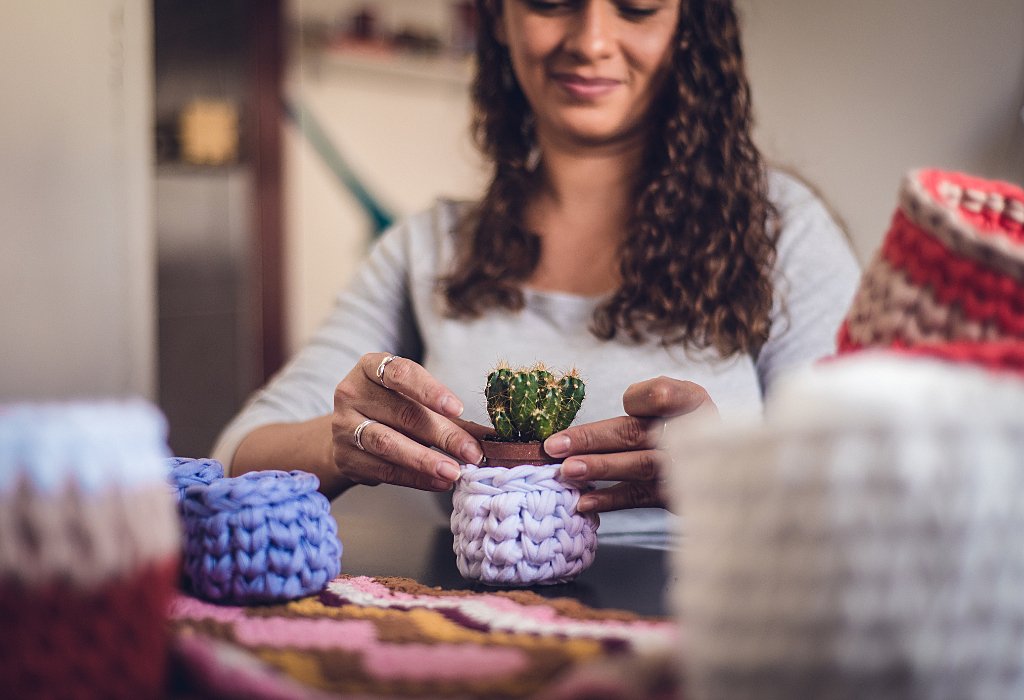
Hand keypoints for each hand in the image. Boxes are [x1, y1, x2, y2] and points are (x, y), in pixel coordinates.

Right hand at [331, 353, 487, 490]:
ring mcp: (344, 426)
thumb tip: (496, 436)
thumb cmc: (391, 410)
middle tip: (472, 452)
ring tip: (455, 472)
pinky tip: (438, 482)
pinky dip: (414, 478)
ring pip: (388, 444)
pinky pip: (384, 470)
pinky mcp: (345, 458)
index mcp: (371, 367)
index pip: (400, 373)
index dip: (430, 390)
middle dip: (442, 435)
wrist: (348, 434)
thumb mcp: (415, 401)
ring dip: (425, 460)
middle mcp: (352, 393)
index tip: (458, 409)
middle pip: (403, 414)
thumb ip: (450, 415)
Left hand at [543, 377, 717, 512]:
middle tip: (554, 446)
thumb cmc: (682, 425)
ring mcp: (687, 469)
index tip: (627, 402)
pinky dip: (611, 499)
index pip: (663, 394)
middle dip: (592, 439)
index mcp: (692, 402)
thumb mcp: (675, 401)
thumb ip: (648, 399)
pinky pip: (640, 497)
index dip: (643, 398)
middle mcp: (694, 434)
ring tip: (567, 471)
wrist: (721, 466)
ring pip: (638, 466)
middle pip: (636, 433)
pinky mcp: (678, 497)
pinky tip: (584, 501)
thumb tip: (616, 414)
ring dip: (600, 468)